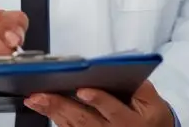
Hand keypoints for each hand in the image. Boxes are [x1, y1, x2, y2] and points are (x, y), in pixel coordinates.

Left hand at [23, 80, 174, 126]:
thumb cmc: (150, 118)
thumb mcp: (153, 103)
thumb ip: (141, 87)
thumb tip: (124, 67)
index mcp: (130, 123)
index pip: (113, 111)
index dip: (98, 100)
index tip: (82, 89)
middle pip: (85, 121)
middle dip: (61, 107)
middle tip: (42, 95)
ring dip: (52, 113)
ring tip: (35, 99)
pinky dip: (56, 119)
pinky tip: (43, 108)